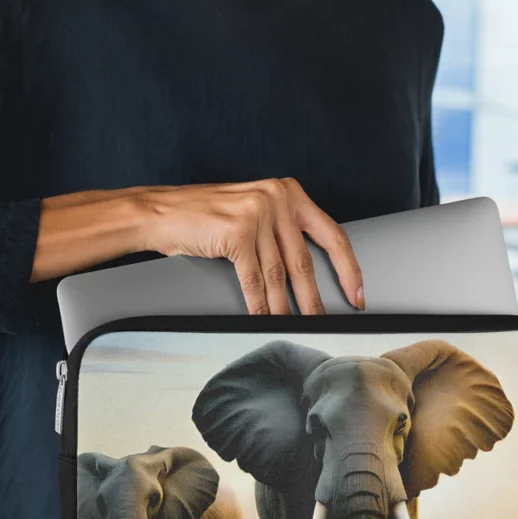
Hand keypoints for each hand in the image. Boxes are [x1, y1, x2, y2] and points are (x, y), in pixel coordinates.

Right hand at [135, 176, 364, 315]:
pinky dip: (259, 305)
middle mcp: (277, 198)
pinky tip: (264, 318)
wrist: (161, 212)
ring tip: (294, 326)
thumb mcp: (254, 212)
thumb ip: (281, 232)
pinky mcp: (237, 232)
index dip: (347, 268)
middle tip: (324, 321)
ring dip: (286, 308)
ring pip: (278, 275)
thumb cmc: (205, 216)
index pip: (331, 234)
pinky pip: (253, 280)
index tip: (356, 293)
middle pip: (304, 260)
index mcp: (288, 192)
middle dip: (314, 298)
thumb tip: (307, 274)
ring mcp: (257, 214)